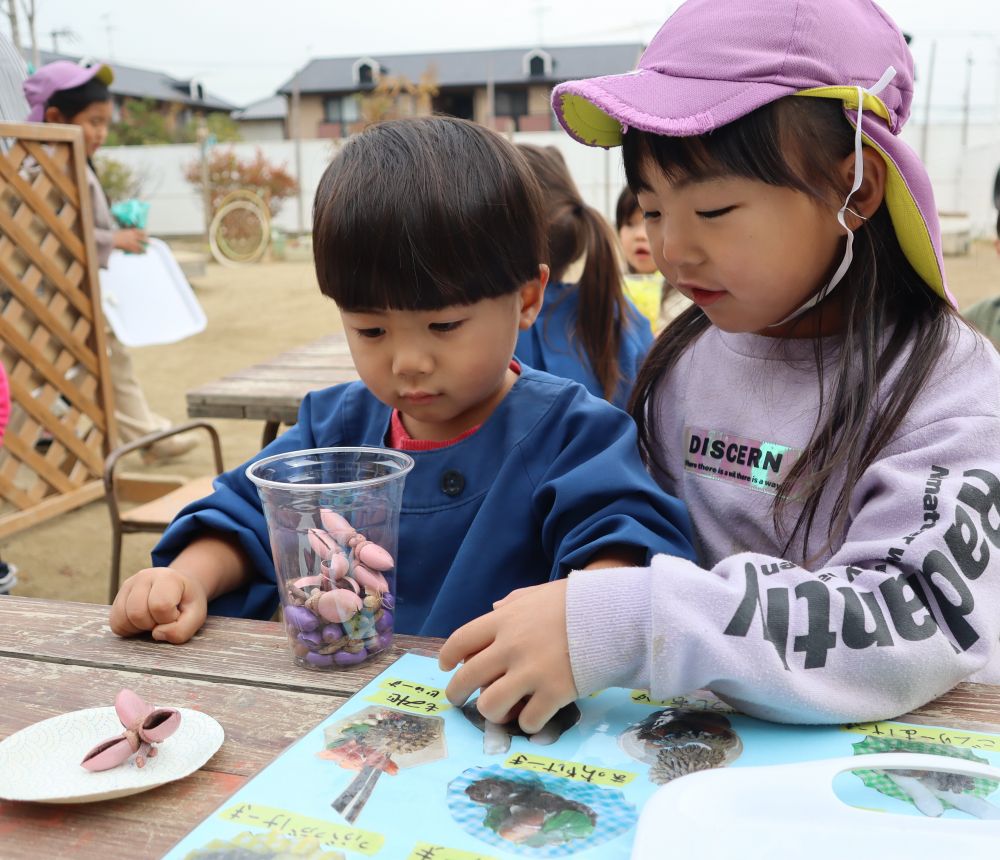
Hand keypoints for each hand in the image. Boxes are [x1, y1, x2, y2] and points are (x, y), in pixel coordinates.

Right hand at [109, 567, 207, 643]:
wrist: (179, 589)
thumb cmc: (187, 603)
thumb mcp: (196, 616)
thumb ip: (182, 630)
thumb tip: (156, 634)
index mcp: (168, 578)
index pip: (160, 605)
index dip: (169, 619)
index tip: (176, 614)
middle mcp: (144, 577)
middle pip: (137, 613)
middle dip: (152, 624)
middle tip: (163, 619)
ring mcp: (129, 585)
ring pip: (122, 619)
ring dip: (139, 628)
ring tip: (153, 619)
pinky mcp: (118, 596)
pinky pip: (115, 622)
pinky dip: (128, 629)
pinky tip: (142, 622)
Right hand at [113, 228, 147, 252]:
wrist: (110, 239)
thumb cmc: (114, 235)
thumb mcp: (122, 232)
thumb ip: (127, 234)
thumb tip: (129, 236)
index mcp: (131, 231)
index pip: (141, 231)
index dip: (144, 233)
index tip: (146, 234)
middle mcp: (133, 236)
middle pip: (143, 239)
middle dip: (147, 241)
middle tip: (148, 243)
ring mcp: (132, 242)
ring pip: (141, 246)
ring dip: (144, 249)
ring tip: (146, 251)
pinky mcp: (130, 248)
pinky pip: (136, 251)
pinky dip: (139, 253)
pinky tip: (141, 254)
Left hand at [439, 579, 576, 733]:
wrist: (613, 614)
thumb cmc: (576, 602)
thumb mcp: (538, 594)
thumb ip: (513, 603)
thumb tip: (495, 609)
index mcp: (504, 621)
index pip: (461, 640)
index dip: (447, 656)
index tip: (445, 666)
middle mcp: (510, 647)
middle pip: (467, 677)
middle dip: (457, 692)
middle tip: (458, 699)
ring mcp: (530, 672)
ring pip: (490, 705)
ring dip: (491, 712)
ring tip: (499, 711)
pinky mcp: (553, 694)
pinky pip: (527, 720)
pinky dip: (527, 723)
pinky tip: (532, 718)